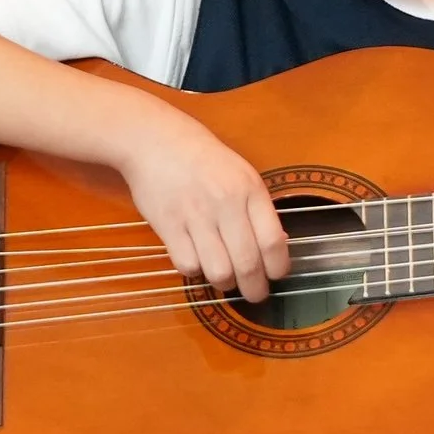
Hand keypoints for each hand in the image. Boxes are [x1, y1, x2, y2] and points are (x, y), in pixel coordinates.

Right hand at [119, 106, 289, 303]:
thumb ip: (258, 209)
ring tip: (225, 279)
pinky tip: (198, 262)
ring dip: (225, 283)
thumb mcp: (241, 173)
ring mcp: (195, 215)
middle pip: (248, 264)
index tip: (276, 276)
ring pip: (219, 271)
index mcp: (249, 190)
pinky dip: (195, 271)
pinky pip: (187, 265)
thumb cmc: (203, 159)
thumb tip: (276, 247)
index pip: (273, 242)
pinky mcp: (168, 225)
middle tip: (254, 294)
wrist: (155, 140)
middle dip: (255, 289)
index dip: (278, 268)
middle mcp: (225, 203)